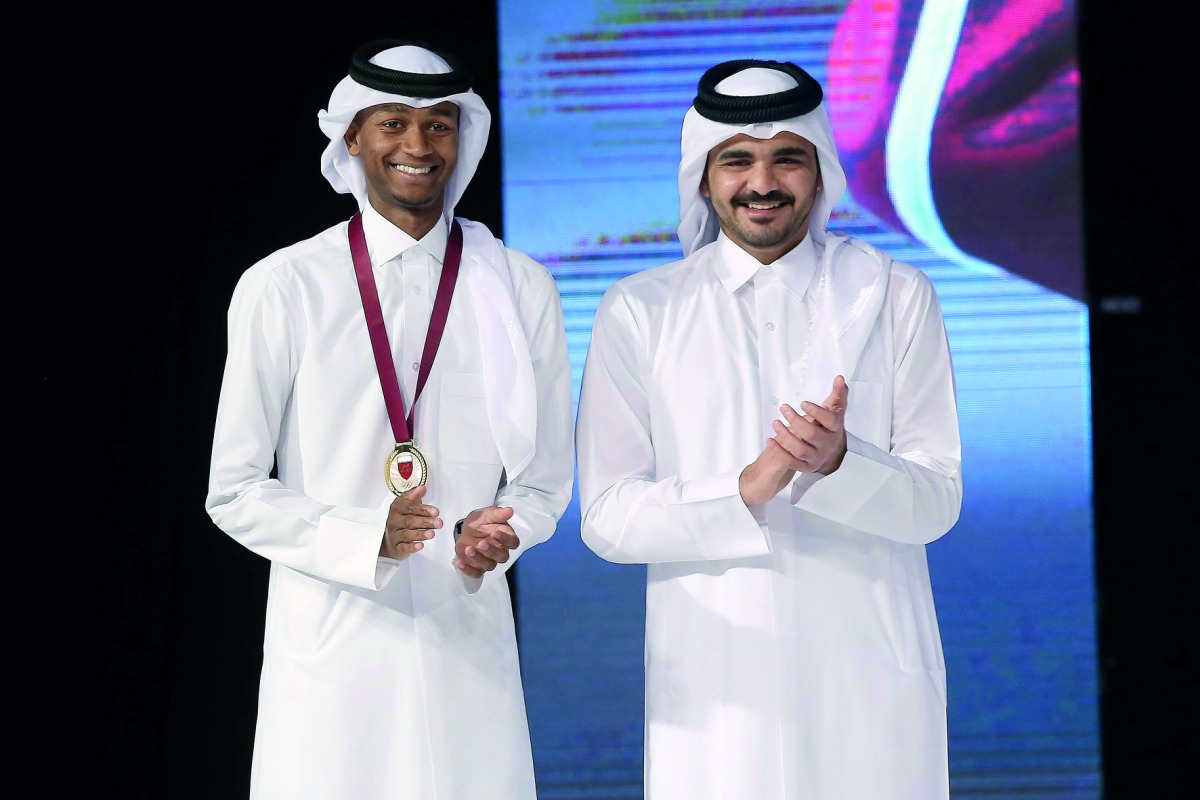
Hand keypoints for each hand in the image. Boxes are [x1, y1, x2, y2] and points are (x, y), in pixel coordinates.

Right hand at [380, 485, 440, 559]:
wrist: (390, 539)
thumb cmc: (402, 519)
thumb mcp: (407, 505)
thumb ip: (414, 496)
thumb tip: (422, 488)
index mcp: (397, 508)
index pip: (409, 507)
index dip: (423, 509)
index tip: (435, 511)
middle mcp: (394, 521)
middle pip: (409, 521)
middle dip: (425, 522)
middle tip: (438, 523)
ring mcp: (394, 535)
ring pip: (407, 534)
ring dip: (420, 534)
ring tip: (432, 534)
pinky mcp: (397, 547)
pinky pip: (403, 547)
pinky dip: (412, 547)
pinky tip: (420, 546)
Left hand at [454, 505, 519, 578]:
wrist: (466, 529)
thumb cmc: (481, 522)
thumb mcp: (486, 514)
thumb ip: (497, 514)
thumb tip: (509, 510)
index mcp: (506, 538)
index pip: (513, 543)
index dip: (506, 540)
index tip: (495, 532)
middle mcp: (500, 552)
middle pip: (502, 557)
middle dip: (492, 551)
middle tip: (481, 543)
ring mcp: (489, 561)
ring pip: (489, 565)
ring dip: (479, 559)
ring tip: (468, 549)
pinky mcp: (477, 567)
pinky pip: (475, 573)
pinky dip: (467, 570)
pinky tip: (459, 562)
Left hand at [739, 375, 849, 505]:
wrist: (826, 449)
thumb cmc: (827, 425)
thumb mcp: (833, 409)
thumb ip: (837, 394)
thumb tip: (840, 378)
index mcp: (836, 429)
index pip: (830, 421)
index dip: (816, 412)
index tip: (802, 403)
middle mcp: (828, 445)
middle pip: (811, 434)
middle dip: (795, 420)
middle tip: (784, 408)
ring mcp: (817, 457)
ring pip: (800, 449)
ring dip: (785, 436)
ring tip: (775, 423)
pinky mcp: (806, 466)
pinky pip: (791, 461)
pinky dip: (779, 451)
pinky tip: (770, 439)